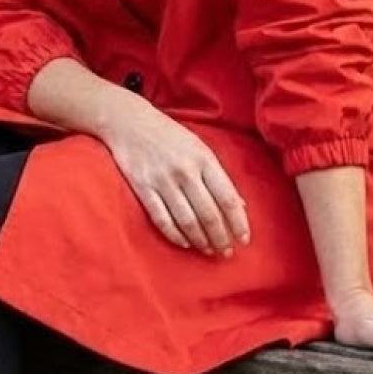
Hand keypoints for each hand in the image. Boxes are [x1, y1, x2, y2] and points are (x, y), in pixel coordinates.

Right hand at [99, 96, 249, 255]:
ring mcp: (163, 181)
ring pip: (187, 220)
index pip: (227, 198)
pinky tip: (185, 243)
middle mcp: (185, 171)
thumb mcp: (199, 148)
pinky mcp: (143, 188)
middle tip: (226, 252)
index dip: (238, 222)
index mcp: (204, 159)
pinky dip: (175, 235)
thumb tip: (239, 205)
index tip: (244, 240)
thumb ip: (218, 176)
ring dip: (201, 240)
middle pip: (209, 214)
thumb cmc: (169, 135)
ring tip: (209, 250)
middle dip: (220, 238)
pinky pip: (162, 219)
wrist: (129, 121)